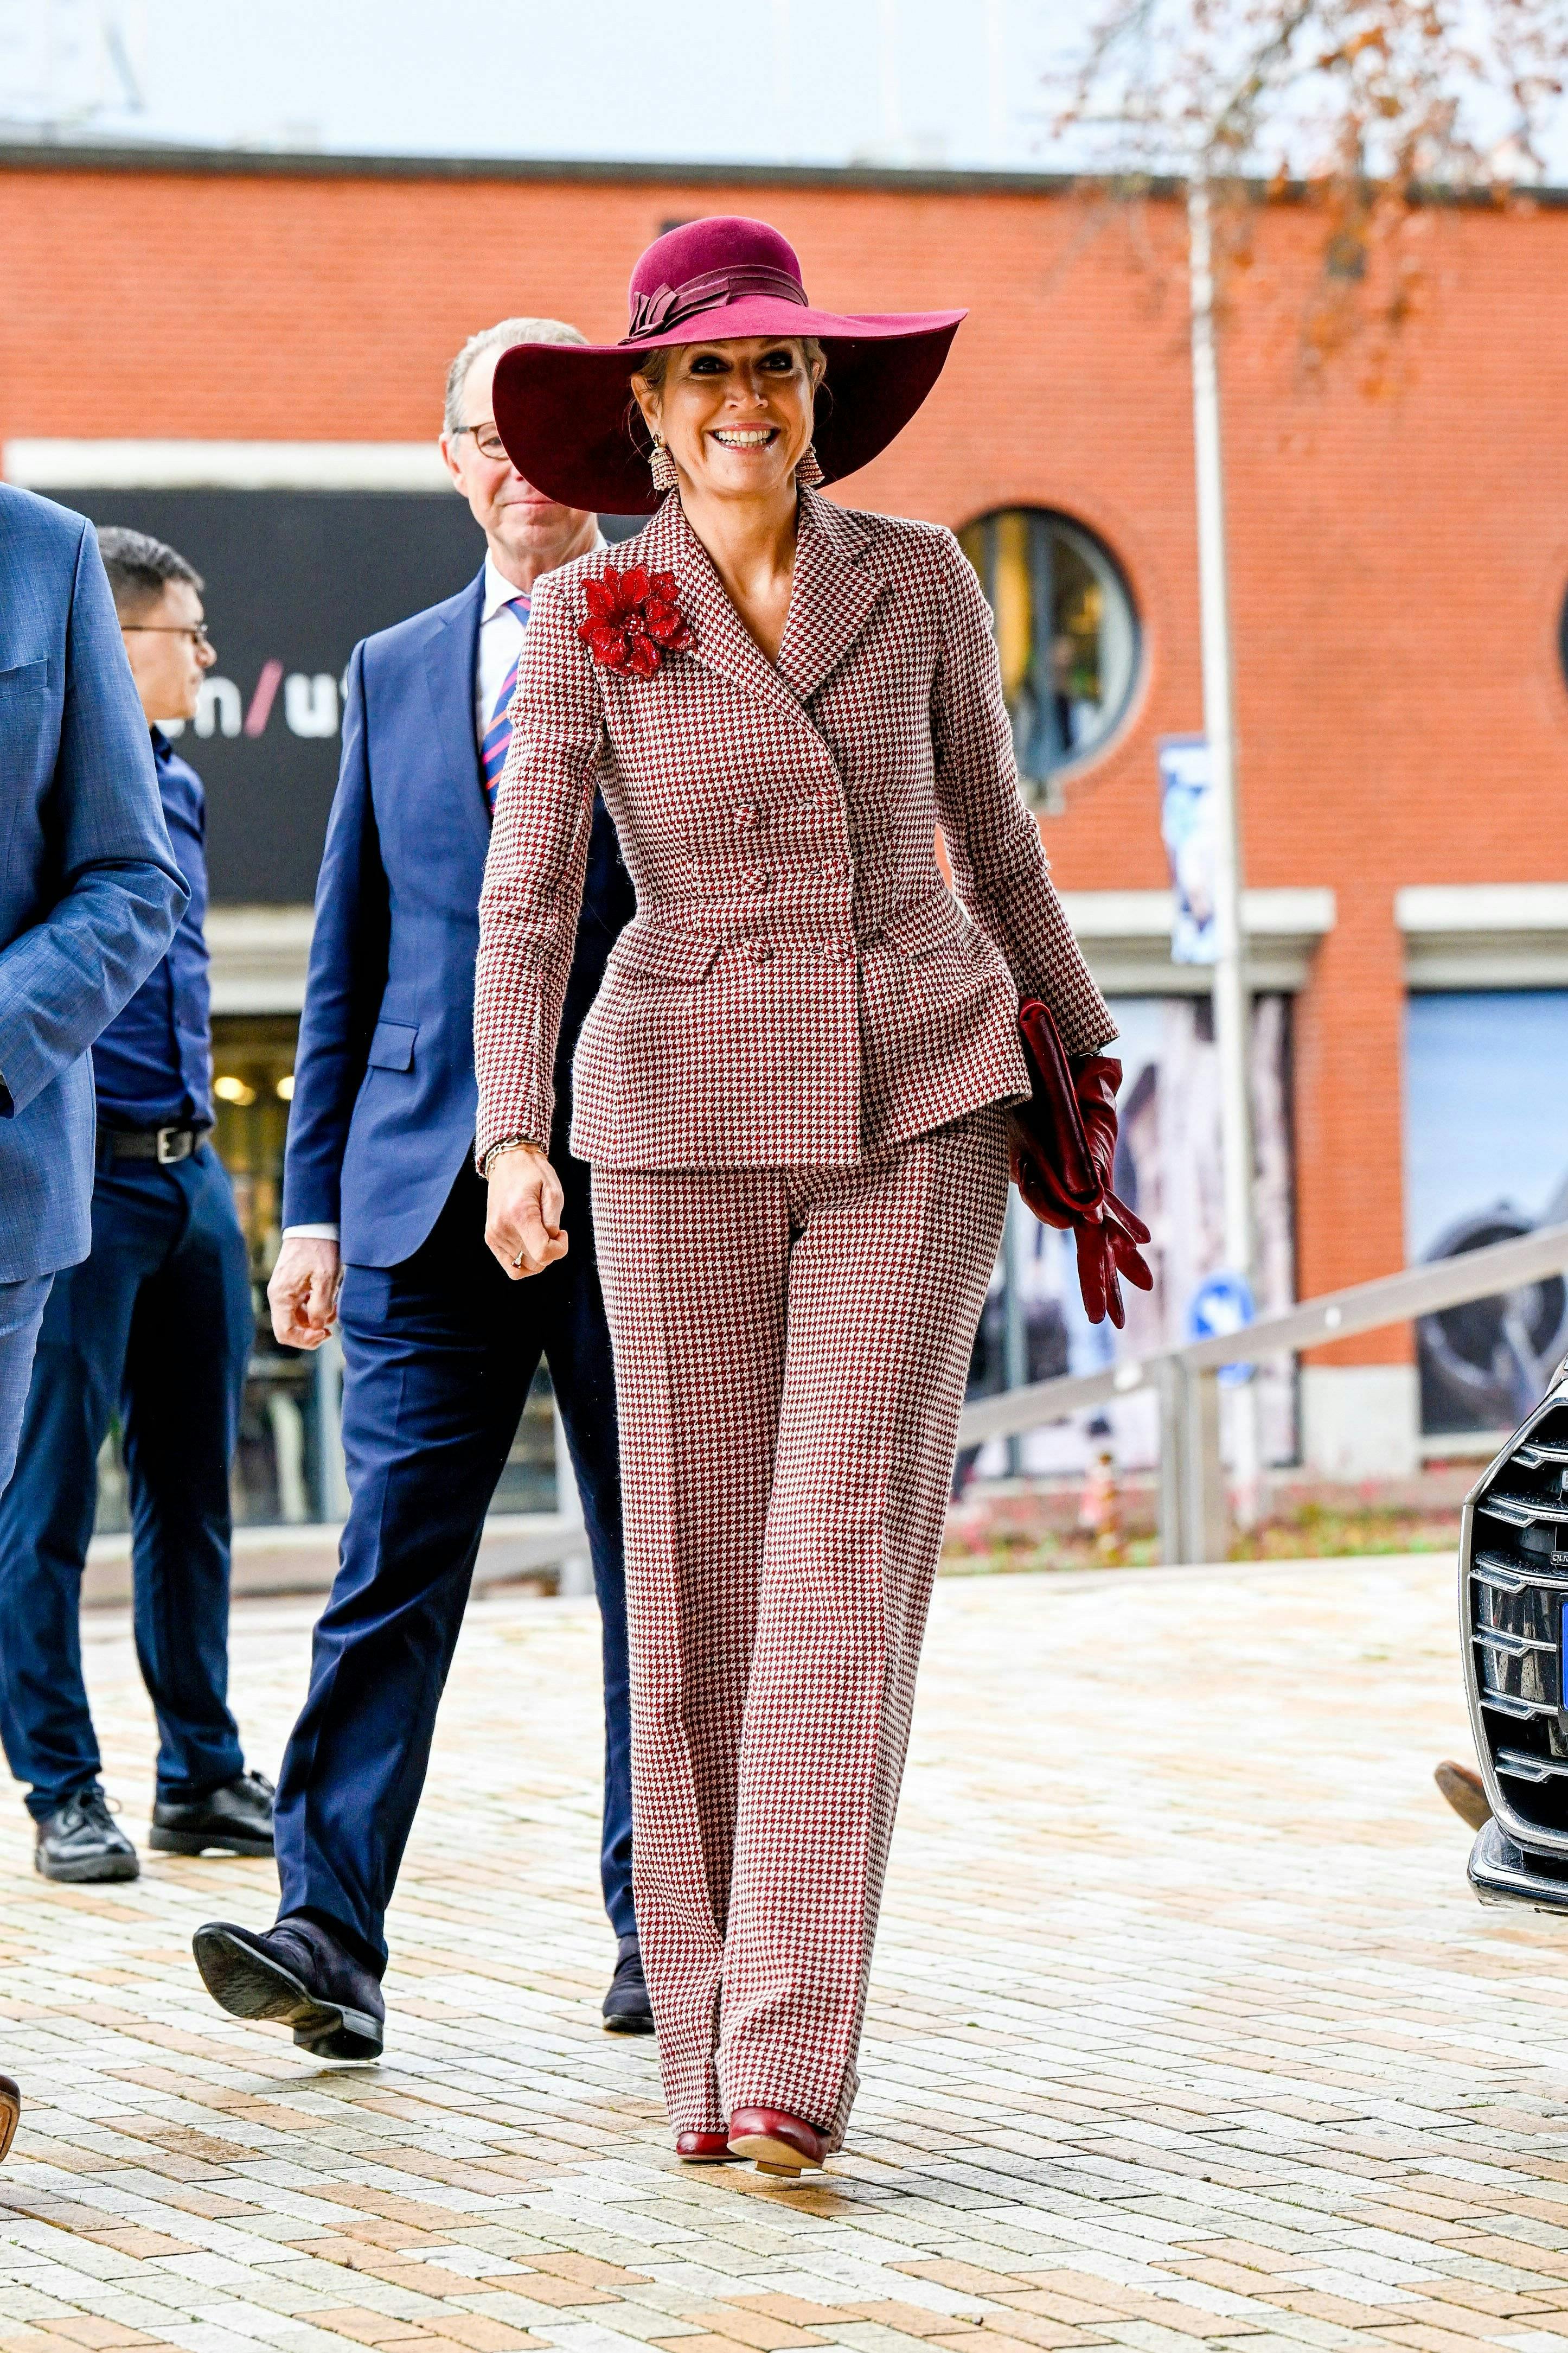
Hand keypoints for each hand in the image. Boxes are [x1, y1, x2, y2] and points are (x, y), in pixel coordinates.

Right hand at [268, 1236, 341, 1349]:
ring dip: (314, 1320)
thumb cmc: (320, 1249)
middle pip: (289, 1329)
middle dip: (310, 1332)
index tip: (325, 1332)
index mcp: (281, 1296)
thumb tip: (317, 1326)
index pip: (285, 1333)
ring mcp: (283, 1290)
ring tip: (333, 1309)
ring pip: (295, 1318)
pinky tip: (328, 1301)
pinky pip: (298, 1306)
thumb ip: (321, 1306)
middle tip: (329, 1328)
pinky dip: (313, 1309)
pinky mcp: (290, 1286)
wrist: (314, 1225)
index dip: (305, 1340)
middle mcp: (277, 1295)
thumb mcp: (326, 1278)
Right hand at [485, 1144, 568, 1279]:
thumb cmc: (535, 1174)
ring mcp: (494, 1235)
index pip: (543, 1255)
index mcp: (520, 1215)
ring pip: (524, 1267)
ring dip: (537, 1256)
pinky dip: (524, 1260)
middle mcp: (503, 1228)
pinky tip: (530, 1242)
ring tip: (540, 1234)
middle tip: (552, 1229)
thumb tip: (550, 1244)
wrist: (509, 1162)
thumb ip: (554, 1222)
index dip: (560, 1250)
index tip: (562, 1233)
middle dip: (550, 1252)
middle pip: (535, 1263)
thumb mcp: (554, 1192)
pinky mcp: (490, 1238)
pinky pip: (511, 1265)